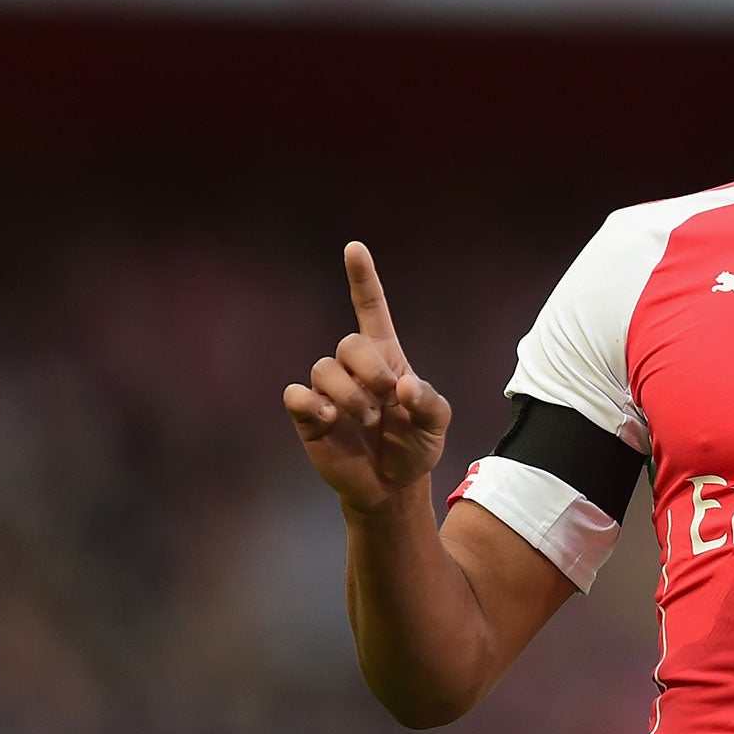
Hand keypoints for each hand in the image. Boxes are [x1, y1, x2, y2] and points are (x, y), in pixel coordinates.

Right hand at [284, 242, 452, 512]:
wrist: (392, 486)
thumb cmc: (415, 446)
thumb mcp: (437, 424)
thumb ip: (430, 402)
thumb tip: (404, 389)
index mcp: (387, 358)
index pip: (371, 309)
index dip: (363, 279)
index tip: (354, 248)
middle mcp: (354, 368)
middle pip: (349, 342)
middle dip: (370, 371)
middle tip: (385, 402)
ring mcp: (329, 390)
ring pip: (324, 368)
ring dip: (350, 396)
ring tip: (366, 421)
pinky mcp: (308, 415)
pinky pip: (296, 395)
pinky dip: (313, 405)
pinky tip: (331, 420)